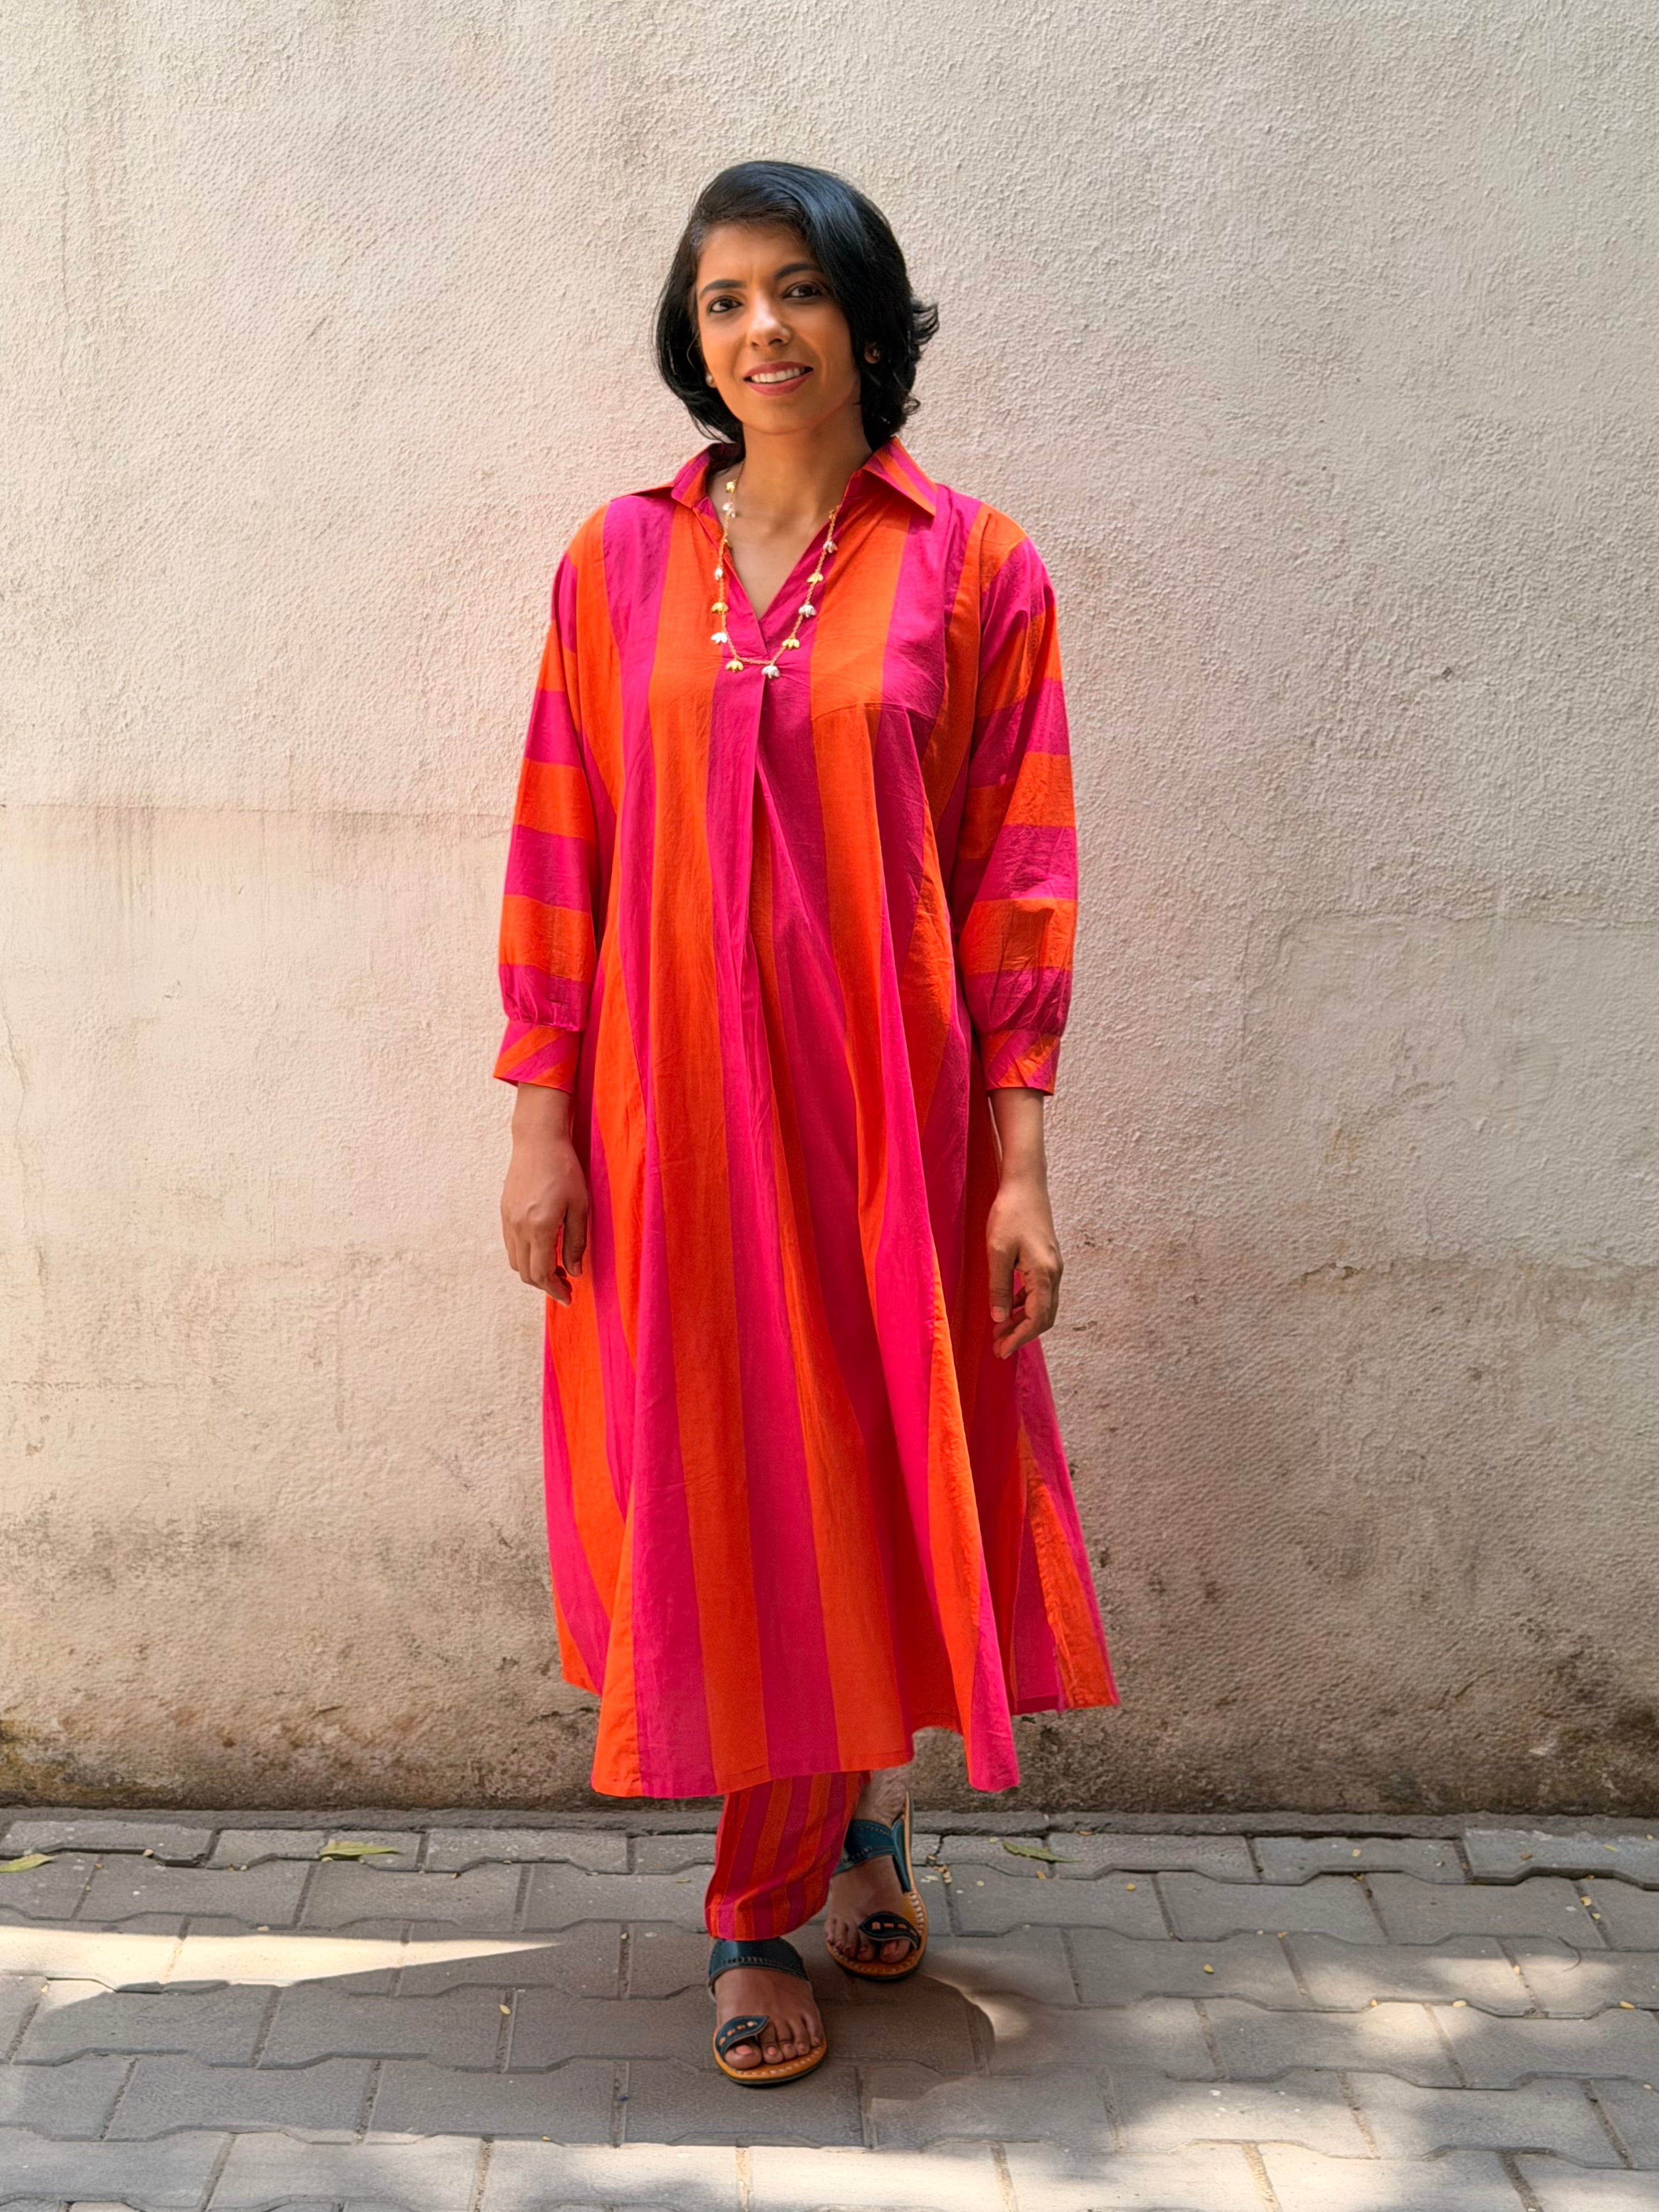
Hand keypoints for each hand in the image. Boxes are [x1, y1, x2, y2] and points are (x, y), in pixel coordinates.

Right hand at [500, 1084, 588, 1304]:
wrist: (537, 1141)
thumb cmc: (564, 1169)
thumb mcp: (580, 1206)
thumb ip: (576, 1242)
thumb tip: (575, 1272)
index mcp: (540, 1227)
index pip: (541, 1273)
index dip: (555, 1290)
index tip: (569, 1297)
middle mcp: (519, 1228)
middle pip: (525, 1273)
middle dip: (545, 1285)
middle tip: (566, 1285)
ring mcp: (508, 1220)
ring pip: (515, 1261)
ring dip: (533, 1272)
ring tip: (556, 1268)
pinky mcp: (504, 1212)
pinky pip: (510, 1245)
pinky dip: (525, 1256)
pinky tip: (541, 1250)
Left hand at [986, 1168, 1062, 1356]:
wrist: (1025, 1184)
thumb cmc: (1010, 1214)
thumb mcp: (997, 1251)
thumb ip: (999, 1287)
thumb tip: (999, 1319)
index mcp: (1044, 1274)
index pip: (1037, 1319)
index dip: (1019, 1338)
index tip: (1001, 1351)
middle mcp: (1054, 1273)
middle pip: (1044, 1317)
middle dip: (1022, 1335)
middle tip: (999, 1347)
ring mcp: (1052, 1266)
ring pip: (1043, 1305)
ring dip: (1023, 1321)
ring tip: (999, 1331)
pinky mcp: (1046, 1260)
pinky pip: (1040, 1292)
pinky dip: (1025, 1305)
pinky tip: (1008, 1307)